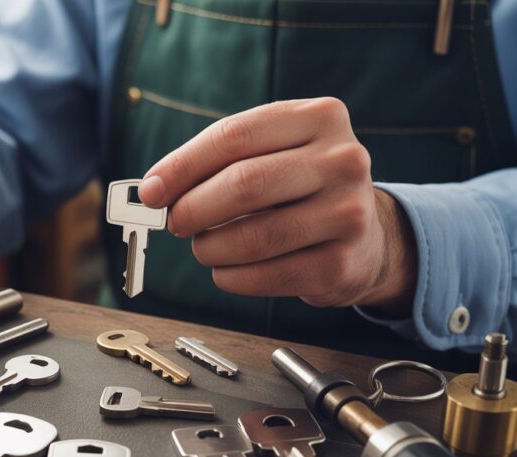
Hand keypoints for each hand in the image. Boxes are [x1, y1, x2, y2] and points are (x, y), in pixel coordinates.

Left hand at [139, 97, 415, 312]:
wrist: (366, 235)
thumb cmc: (298, 189)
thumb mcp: (269, 154)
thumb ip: (214, 163)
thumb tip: (153, 190)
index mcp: (319, 118)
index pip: (233, 137)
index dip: (182, 167)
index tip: (150, 192)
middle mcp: (342, 160)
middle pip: (244, 184)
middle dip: (194, 209)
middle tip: (176, 223)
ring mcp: (348, 213)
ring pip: (254, 236)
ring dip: (211, 248)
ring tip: (204, 247)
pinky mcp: (341, 263)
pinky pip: (267, 275)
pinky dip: (232, 278)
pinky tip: (227, 271)